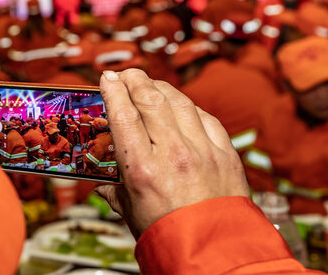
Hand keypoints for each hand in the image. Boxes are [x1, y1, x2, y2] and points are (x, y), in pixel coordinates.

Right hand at [95, 69, 249, 238]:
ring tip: (150, 84)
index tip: (107, 78)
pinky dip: (189, 107)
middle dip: (135, 80)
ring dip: (161, 87)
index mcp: (143, 169)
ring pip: (179, 102)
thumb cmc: (170, 236)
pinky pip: (205, 117)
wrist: (214, 254)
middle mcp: (173, 154)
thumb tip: (101, 183)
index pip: (124, 115)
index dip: (113, 90)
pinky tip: (181, 105)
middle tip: (127, 74)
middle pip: (150, 100)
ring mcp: (203, 150)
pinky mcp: (225, 153)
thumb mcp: (131, 213)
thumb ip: (114, 191)